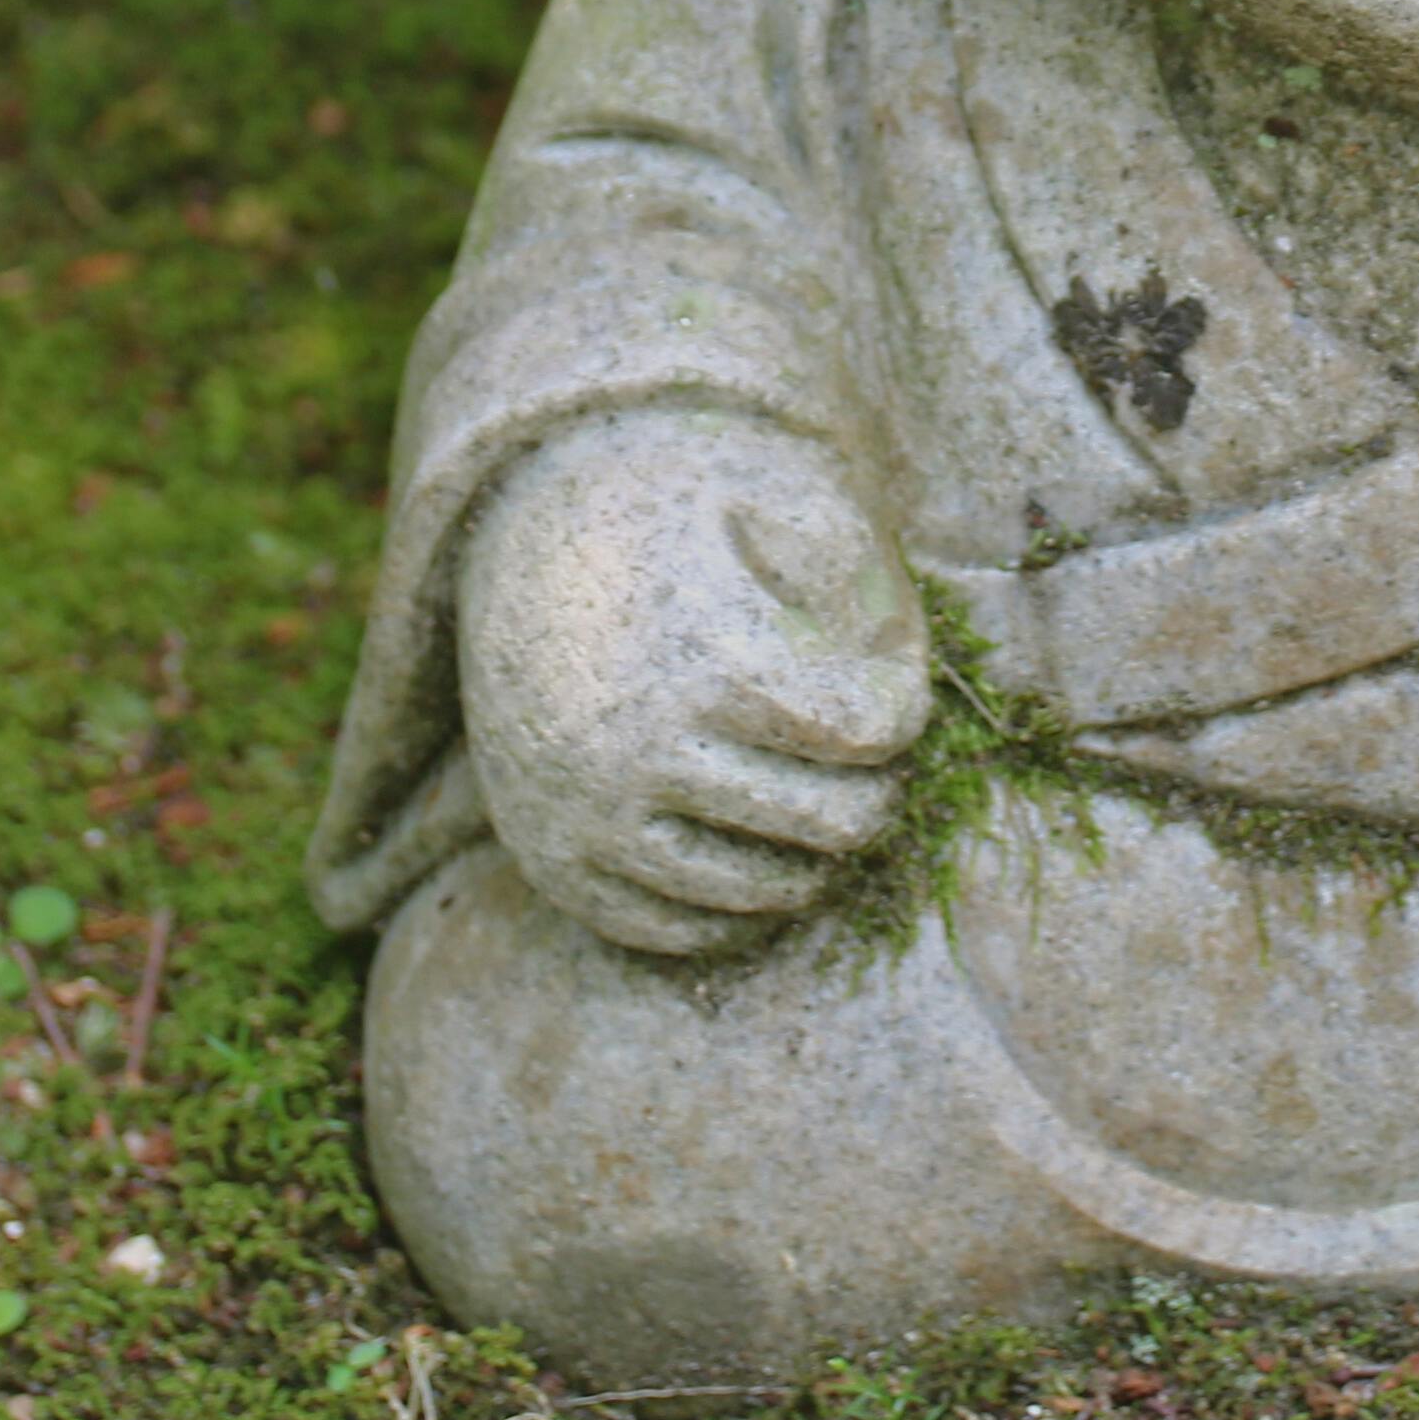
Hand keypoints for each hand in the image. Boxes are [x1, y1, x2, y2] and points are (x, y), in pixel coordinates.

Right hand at [456, 409, 933, 956]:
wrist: (517, 530)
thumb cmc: (681, 510)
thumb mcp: (783, 490)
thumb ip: (869, 572)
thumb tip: (900, 674)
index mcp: (706, 656)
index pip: (873, 728)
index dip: (901, 703)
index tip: (883, 677)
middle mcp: (638, 750)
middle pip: (834, 820)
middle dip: (873, 785)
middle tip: (862, 753)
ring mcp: (589, 819)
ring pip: (765, 890)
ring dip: (816, 851)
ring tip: (818, 793)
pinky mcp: (555, 865)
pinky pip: (678, 929)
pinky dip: (738, 907)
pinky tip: (761, 852)